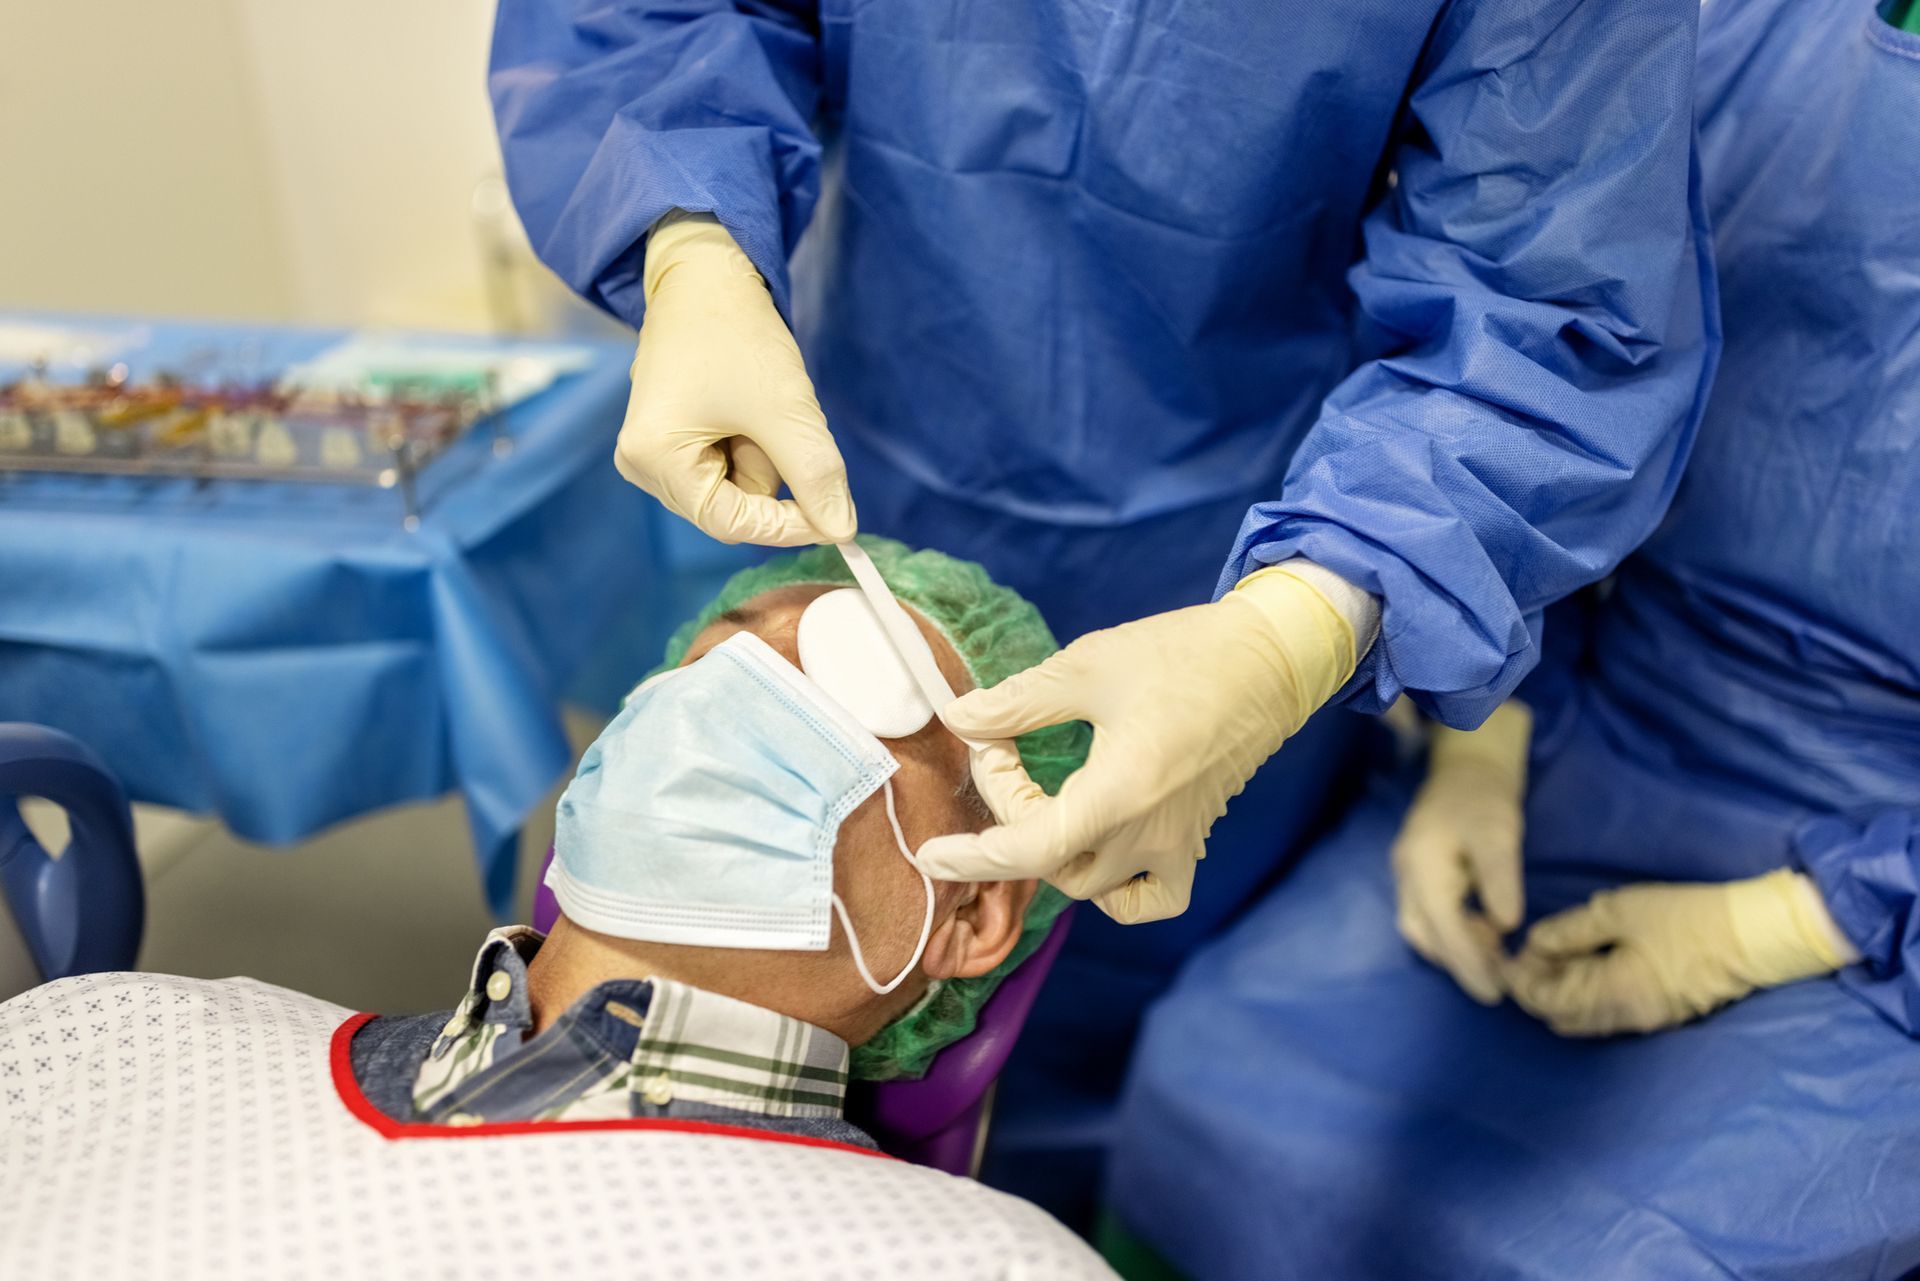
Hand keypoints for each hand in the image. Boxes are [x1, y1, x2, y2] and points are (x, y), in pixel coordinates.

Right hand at [618, 212, 856, 545]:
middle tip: (772, 416)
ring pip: (736, 487)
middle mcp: (641, 464)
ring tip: (754, 400)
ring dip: (763, 454)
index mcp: (653, 458)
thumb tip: (842, 533)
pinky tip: (745, 402)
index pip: (732, 523)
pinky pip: (729, 464)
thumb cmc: (736, 332)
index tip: (836, 517)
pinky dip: (752, 442)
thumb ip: (815, 476)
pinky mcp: (671, 439)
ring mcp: (653, 452)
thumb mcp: (785, 410)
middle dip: (769, 470)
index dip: (788, 525)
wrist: (707, 274)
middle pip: (732, 507)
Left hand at [914, 565, 1358, 923]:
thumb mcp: (1088, 666)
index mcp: (1120, 790)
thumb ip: (1018, 702)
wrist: (1268, 659)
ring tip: (1041, 795)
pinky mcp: (1195, 839)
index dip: (973, 858)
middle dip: (1009, 815)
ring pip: (1094, 888)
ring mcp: (1177, 843)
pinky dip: (1118, 892)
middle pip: (1052, 863)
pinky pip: (1153, 896)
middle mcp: (1149, 832)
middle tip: (1002, 747)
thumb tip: (958, 719)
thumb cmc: (1182, 655)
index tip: (932, 851)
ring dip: (1050, 853)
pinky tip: (1095, 849)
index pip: (1030, 849)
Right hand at [1391, 702, 1531, 1004]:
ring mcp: (1408, 875)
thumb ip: (1500, 878)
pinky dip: (1454, 933)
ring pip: (1422, 929)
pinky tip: (1485, 933)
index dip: (1468, 964)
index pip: (1443, 927)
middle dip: (1459, 963)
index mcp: (1421, 866)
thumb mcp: (1498, 832)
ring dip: (1456, 950)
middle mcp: (1406, 875)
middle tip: (1500, 983)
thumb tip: (1507, 927)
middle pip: (1424, 935)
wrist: (1466, 765)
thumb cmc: (1483, 795)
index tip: (1494, 993)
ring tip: (1496, 959)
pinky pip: (1429, 916)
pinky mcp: (1419, 875)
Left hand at [1505, 870, 1853, 1036]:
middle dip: (1534, 987)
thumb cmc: (1686, 918)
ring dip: (1557, 992)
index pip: (1546, 1002)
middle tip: (1524, 952)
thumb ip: (1569, 932)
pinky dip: (1582, 995)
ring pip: (1581, 1019)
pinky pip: (1604, 1014)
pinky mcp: (1658, 1014)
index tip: (1506, 951)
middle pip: (1559, 1016)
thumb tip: (1532, 945)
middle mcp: (1624, 1019)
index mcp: (1612, 996)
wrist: (1756, 936)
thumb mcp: (1619, 912)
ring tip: (1548, 955)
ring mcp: (1644, 1021)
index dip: (1519, 979)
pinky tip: (1579, 965)